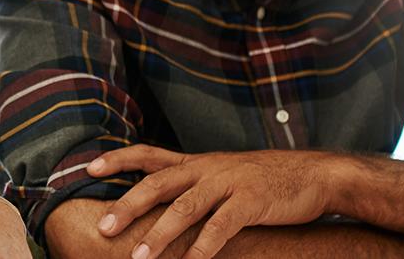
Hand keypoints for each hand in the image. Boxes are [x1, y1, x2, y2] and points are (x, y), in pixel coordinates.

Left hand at [89, 146, 345, 258]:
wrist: (315, 174)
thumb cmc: (265, 180)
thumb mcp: (223, 174)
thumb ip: (192, 185)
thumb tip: (159, 203)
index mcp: (197, 163)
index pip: (148, 154)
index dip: (118, 160)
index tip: (88, 169)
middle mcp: (207, 169)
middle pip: (157, 184)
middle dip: (127, 206)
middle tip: (102, 227)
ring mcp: (229, 184)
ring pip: (184, 208)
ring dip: (159, 234)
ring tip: (139, 257)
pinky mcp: (251, 202)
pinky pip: (221, 228)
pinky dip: (203, 249)